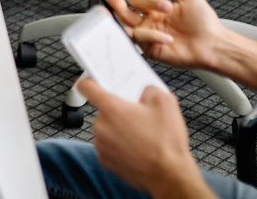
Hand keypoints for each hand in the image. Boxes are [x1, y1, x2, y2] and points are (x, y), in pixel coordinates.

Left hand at [77, 79, 210, 198]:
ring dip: (119, 130)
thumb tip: (143, 91)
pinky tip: (138, 149)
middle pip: (103, 111)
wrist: (169, 176)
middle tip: (138, 116)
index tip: (96, 81)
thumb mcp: (165, 101)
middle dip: (118, 111)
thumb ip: (148, 88)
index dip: (91, 80)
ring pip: (107, 130)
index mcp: (112, 109)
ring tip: (142, 136)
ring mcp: (102, 146)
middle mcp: (101, 127)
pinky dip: (120, 146)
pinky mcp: (106, 162)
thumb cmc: (166, 142)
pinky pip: (110, 147)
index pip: (86, 86)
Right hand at [99, 0, 231, 72]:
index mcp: (157, 9)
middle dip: (116, 3)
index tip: (164, 3)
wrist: (213, 44)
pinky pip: (142, 40)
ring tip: (127, 14)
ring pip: (127, 26)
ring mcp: (150, 35)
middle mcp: (151, 21)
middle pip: (125, 11)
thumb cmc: (205, 23)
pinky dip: (152, 36)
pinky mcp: (152, 49)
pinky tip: (167, 36)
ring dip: (124, 19)